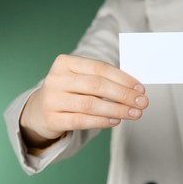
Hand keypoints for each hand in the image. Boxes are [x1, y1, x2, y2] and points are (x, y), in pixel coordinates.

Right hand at [20, 54, 148, 146]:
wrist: (39, 109)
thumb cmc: (70, 91)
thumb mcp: (82, 79)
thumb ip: (104, 80)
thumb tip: (135, 89)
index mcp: (65, 62)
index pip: (100, 68)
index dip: (123, 78)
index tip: (141, 89)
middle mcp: (56, 79)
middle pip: (97, 85)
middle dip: (124, 94)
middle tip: (142, 103)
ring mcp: (52, 99)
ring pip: (90, 104)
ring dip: (117, 109)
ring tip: (134, 114)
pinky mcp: (51, 119)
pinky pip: (81, 121)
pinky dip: (101, 121)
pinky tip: (115, 121)